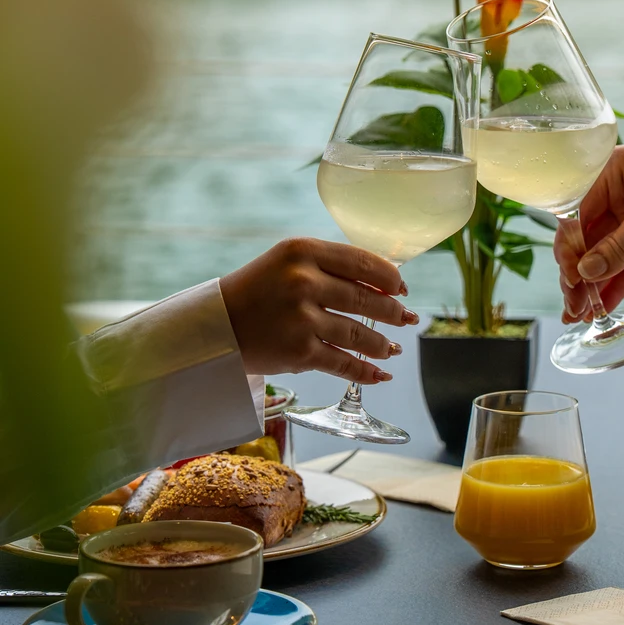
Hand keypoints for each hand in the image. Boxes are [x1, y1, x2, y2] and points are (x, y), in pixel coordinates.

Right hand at [219, 238, 417, 382]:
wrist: (216, 326)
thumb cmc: (258, 289)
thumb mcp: (289, 261)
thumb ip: (331, 266)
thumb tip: (384, 282)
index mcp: (303, 251)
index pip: (363, 262)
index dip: (390, 277)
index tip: (402, 288)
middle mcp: (303, 282)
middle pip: (367, 299)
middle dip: (394, 313)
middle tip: (407, 318)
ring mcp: (302, 319)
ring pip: (360, 334)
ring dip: (382, 344)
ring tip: (393, 348)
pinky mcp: (299, 353)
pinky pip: (343, 363)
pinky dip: (366, 371)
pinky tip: (380, 373)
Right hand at [554, 147, 623, 319]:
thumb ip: (618, 246)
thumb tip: (584, 272)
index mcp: (614, 172)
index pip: (577, 209)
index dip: (569, 243)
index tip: (569, 274)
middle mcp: (615, 195)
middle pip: (584, 237)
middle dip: (576, 270)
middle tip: (572, 300)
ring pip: (598, 258)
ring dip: (588, 285)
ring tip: (579, 314)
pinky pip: (618, 269)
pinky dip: (608, 288)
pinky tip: (597, 309)